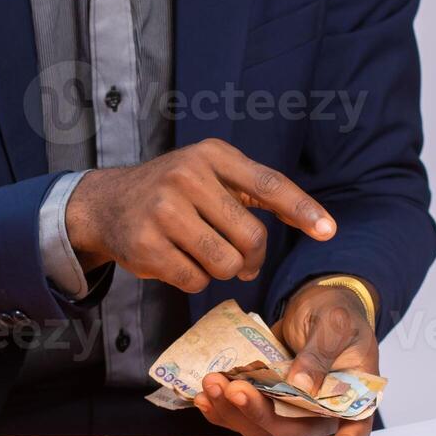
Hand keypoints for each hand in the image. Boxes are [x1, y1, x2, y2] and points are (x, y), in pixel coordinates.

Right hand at [65, 139, 335, 293]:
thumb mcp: (210, 174)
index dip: (302, 209)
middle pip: (250, 237)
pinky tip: (176, 261)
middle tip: (239, 258)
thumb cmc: (173, 192)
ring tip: (200, 254)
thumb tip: (318, 223)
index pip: (268, 185)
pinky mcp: (147, 246)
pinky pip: (195, 280)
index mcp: (211, 155)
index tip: (328, 231)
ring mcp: (163, 211)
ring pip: (224, 263)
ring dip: (221, 270)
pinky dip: (194, 280)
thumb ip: (256, 192)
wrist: (107, 204)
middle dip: (250, 256)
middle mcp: (187, 177)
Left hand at [194, 280, 378, 435]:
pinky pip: (244, 416)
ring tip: (213, 383)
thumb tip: (300, 385)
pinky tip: (205, 396)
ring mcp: (292, 408)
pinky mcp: (268, 401)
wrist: (315, 302)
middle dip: (260, 415)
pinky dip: (223, 410)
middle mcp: (321, 409)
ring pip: (264, 428)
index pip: (355, 429)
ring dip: (234, 411)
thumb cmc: (336, 311)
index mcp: (352, 394)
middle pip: (294, 431)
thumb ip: (320, 352)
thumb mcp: (334, 322)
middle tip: (235, 389)